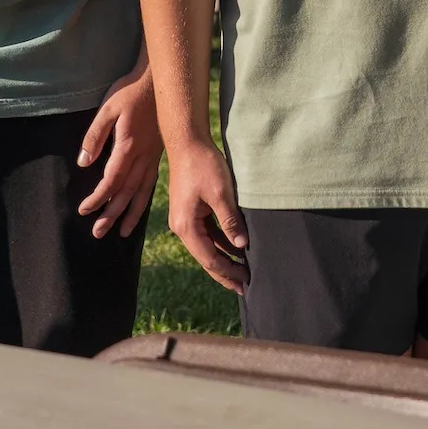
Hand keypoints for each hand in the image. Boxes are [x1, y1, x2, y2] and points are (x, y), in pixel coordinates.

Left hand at [77, 61, 161, 238]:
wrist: (160, 81)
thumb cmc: (131, 91)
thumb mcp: (107, 108)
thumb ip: (95, 136)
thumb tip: (84, 162)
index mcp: (128, 146)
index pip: (111, 180)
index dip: (98, 197)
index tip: (84, 210)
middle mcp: (142, 156)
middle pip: (126, 192)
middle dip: (111, 214)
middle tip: (99, 233)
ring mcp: (153, 156)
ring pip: (142, 191)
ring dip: (131, 213)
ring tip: (123, 233)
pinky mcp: (158, 153)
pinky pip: (151, 182)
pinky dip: (144, 199)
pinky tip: (140, 207)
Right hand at [165, 138, 248, 292]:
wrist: (187, 141)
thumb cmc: (203, 164)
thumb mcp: (221, 193)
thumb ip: (230, 220)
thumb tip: (241, 244)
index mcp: (185, 226)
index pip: (209, 259)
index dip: (227, 273)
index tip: (245, 283)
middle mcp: (181, 227)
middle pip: (206, 257)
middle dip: (226, 272)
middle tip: (246, 286)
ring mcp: (185, 219)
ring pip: (207, 246)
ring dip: (225, 258)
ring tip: (243, 271)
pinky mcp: (191, 211)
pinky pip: (208, 233)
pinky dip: (222, 243)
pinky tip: (236, 248)